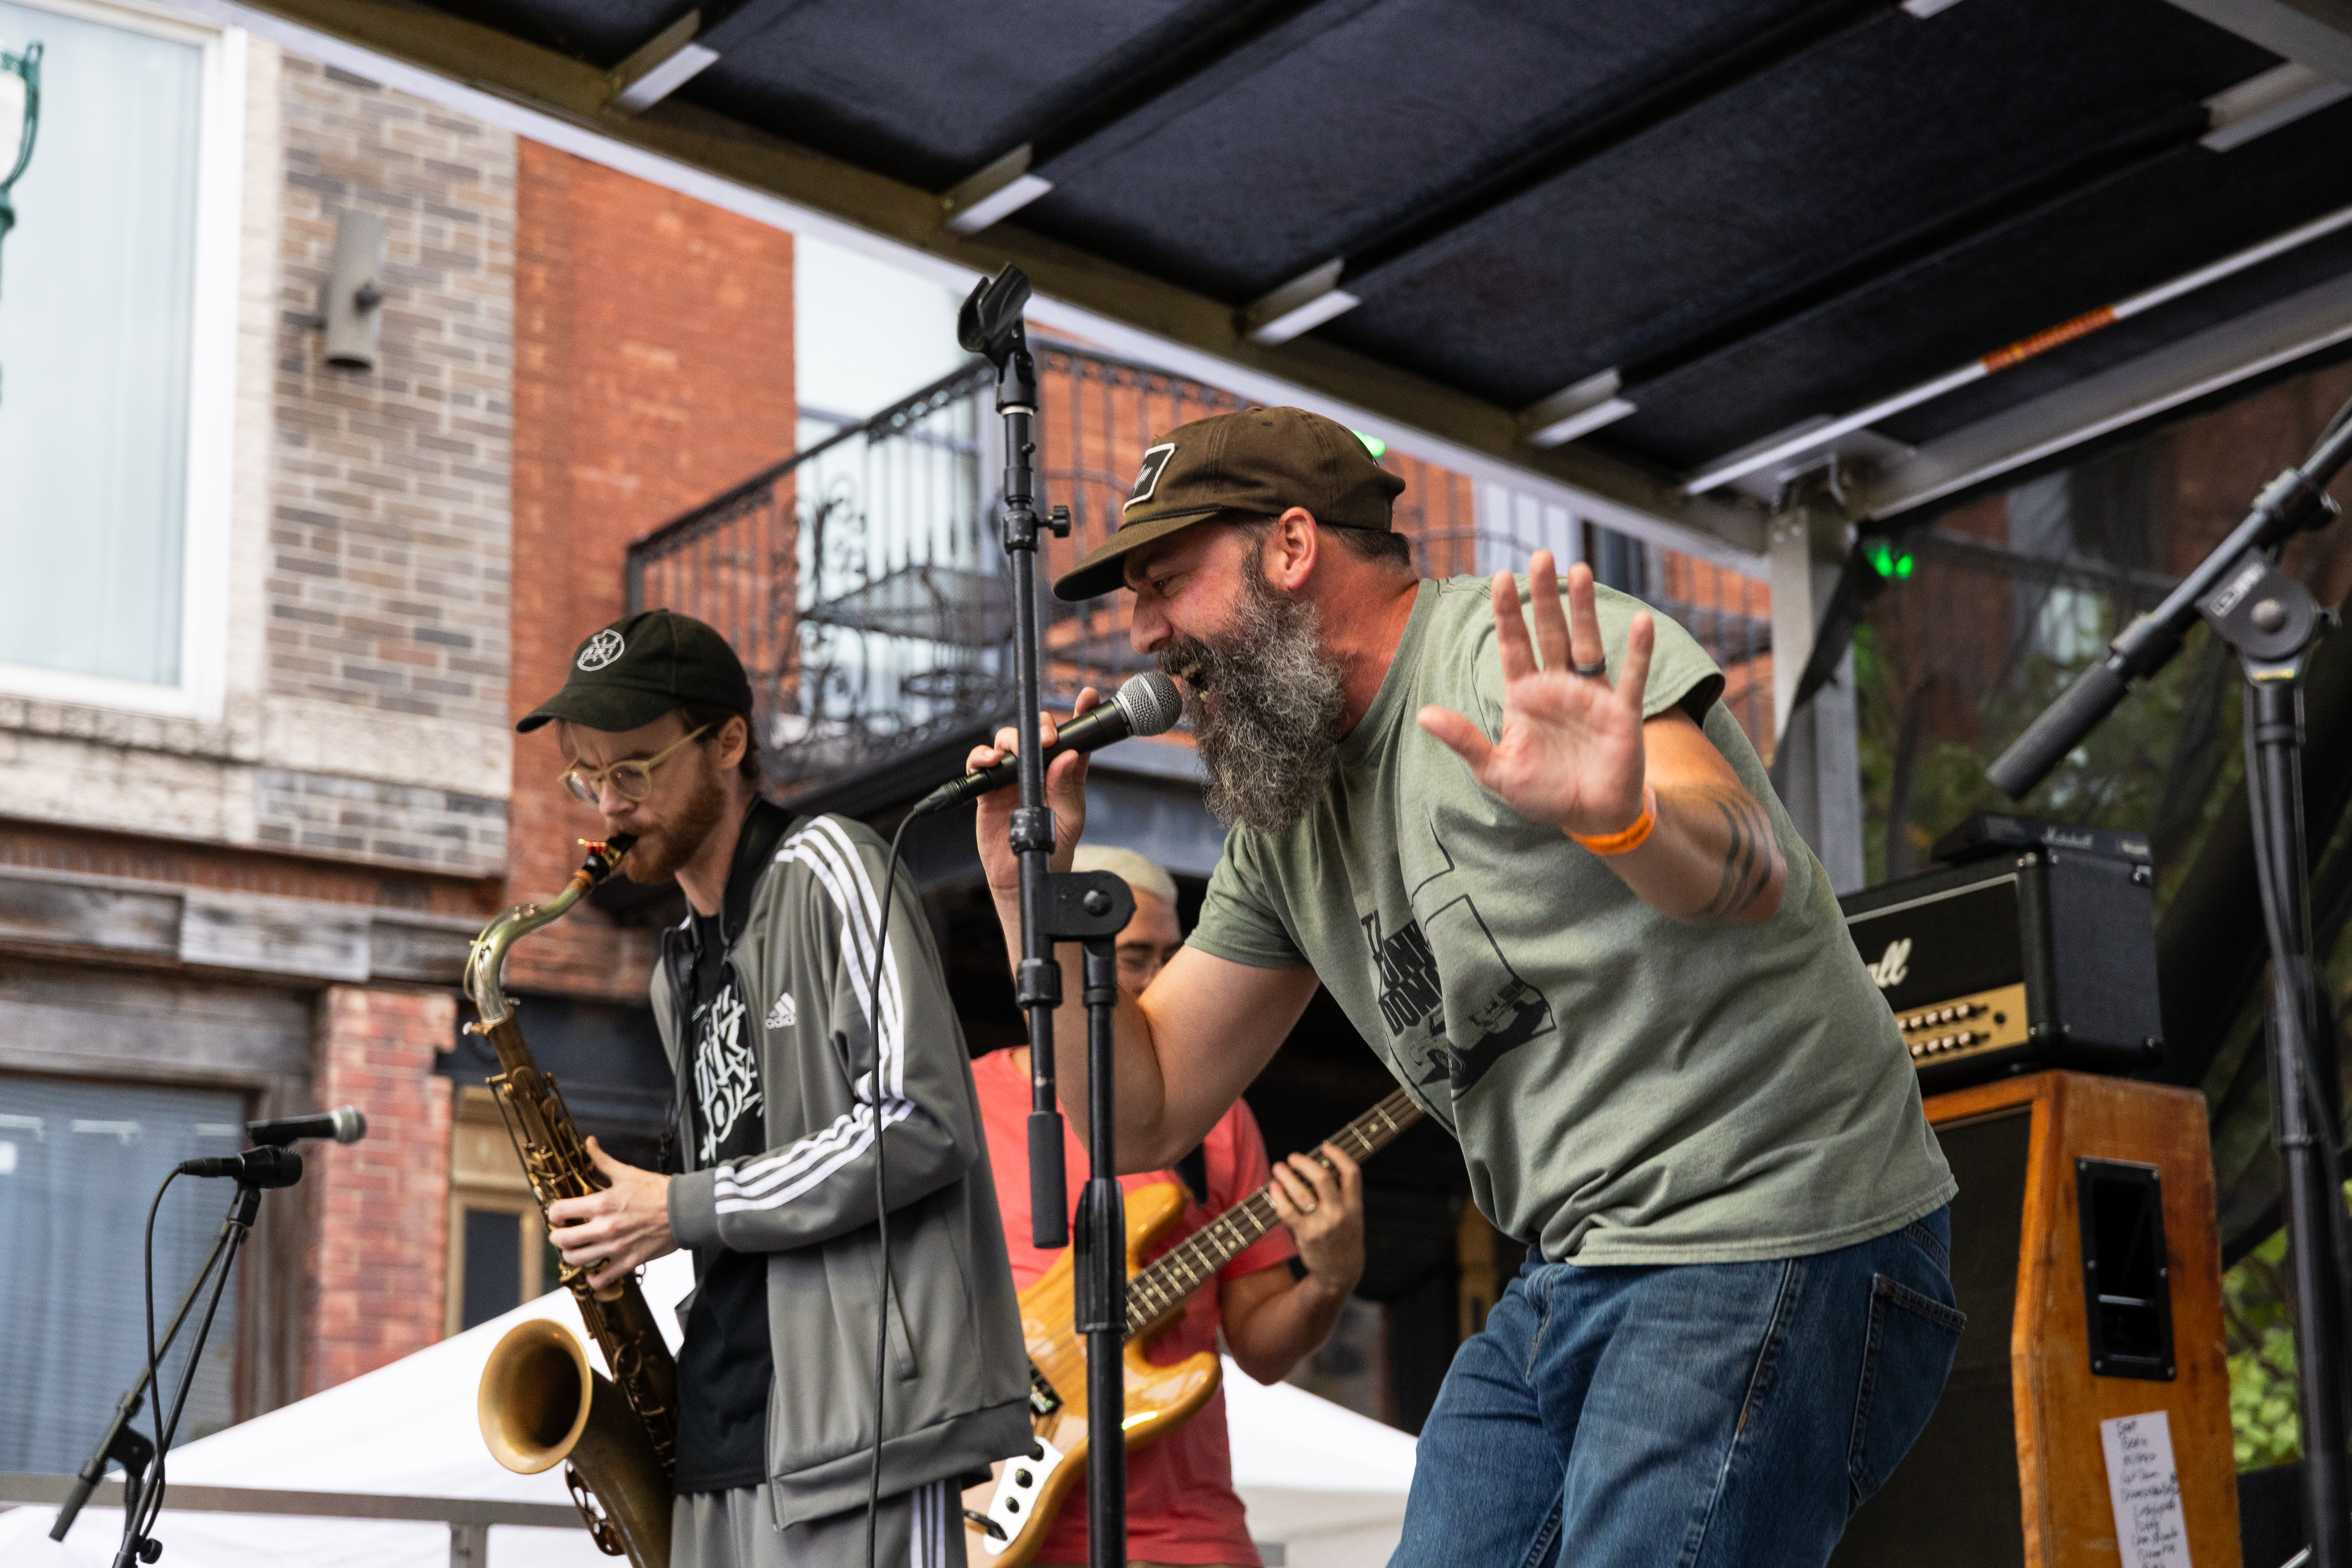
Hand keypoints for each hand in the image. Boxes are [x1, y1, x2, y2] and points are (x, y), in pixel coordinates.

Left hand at [543, 1137, 677, 1290]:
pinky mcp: (628, 1261)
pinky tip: (593, 1271)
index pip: (559, 1211)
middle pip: (562, 1240)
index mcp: (601, 1204)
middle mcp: (604, 1227)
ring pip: (576, 1259)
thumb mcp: (627, 1172)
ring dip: (570, 1255)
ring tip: (575, 1250)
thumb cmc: (658, 1191)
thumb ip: (602, 1161)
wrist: (685, 1210)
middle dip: (557, 1236)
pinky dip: (593, 1278)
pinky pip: (602, 1278)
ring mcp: (615, 1247)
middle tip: (561, 1233)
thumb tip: (589, 1143)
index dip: (553, 1213)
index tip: (557, 1213)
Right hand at [969, 686, 1101, 901]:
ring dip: (1010, 739)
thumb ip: (1066, 787)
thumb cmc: (1052, 850)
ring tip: (1014, 751)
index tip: (1087, 697)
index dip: (1080, 715)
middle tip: (1048, 737)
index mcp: (1063, 775)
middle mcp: (1037, 771)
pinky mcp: (989, 790)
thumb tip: (1067, 756)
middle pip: (1036, 733)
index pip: (1073, 739)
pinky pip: (980, 764)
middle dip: (1042, 726)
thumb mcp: (1068, 819)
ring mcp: (1012, 778)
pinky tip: (990, 762)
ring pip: (1006, 742)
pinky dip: (981, 757)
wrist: (1022, 877)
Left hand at [1266, 1142, 1364, 1296]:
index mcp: (1355, 1206)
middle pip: (1322, 1177)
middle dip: (1304, 1162)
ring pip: (1300, 1192)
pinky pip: (1287, 1211)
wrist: (1340, 1273)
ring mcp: (1322, 1225)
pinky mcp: (1305, 1235)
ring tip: (1279, 1168)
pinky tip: (1274, 1188)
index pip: (1351, 1172)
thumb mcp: (1353, 1217)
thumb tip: (1317, 1167)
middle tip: (1293, 1157)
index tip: (1325, 1146)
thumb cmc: (1344, 1239)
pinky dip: (1278, 1196)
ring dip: (1286, 1175)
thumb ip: (1342, 1195)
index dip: (1338, 1155)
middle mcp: (1340, 1214)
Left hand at [1417, 551, 1654, 835]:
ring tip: (1579, 570)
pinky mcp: (1621, 713)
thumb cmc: (1542, 793)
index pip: (1513, 645)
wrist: (1589, 818)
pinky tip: (1641, 621)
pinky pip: (1632, 677)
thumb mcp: (1496, 771)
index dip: (1506, 612)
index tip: (1498, 576)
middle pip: (1548, 632)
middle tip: (1539, 555)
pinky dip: (1638, 651)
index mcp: (1525, 695)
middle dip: (1543, 596)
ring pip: (1586, 642)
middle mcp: (1558, 686)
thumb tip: (1423, 714)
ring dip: (1584, 608)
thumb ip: (1464, 740)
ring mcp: (1591, 695)